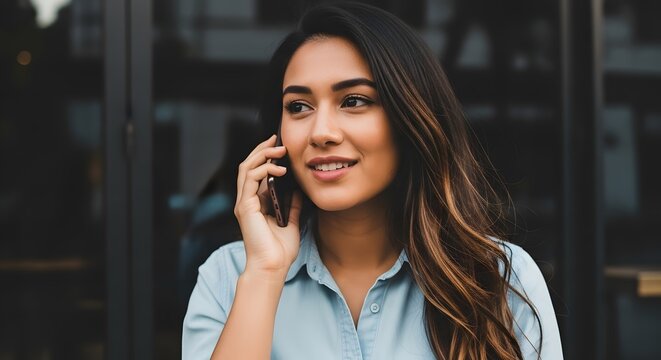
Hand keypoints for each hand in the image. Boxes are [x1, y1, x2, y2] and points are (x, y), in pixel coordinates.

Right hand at [234, 134, 302, 276]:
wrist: (272, 267)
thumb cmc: (280, 251)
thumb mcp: (292, 223)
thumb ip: (293, 207)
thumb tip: (299, 192)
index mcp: (255, 204)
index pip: (256, 173)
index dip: (266, 157)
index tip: (280, 146)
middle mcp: (247, 201)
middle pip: (248, 166)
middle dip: (262, 149)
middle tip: (277, 139)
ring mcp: (244, 203)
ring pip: (246, 168)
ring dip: (262, 155)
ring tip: (279, 149)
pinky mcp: (245, 207)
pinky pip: (250, 179)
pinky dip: (264, 169)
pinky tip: (278, 168)